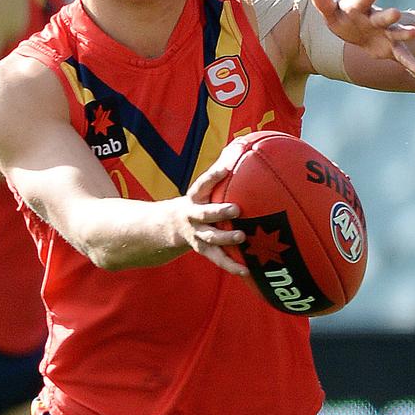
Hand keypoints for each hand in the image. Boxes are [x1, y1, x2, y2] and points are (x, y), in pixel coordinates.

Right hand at [176, 160, 247, 275]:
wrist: (168, 226)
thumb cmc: (196, 201)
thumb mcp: (202, 186)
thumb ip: (220, 169)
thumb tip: (241, 144)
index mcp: (194, 197)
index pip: (203, 184)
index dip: (213, 176)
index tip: (226, 168)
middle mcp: (193, 216)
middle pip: (205, 214)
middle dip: (219, 212)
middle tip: (236, 209)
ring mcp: (196, 234)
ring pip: (210, 238)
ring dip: (225, 238)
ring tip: (241, 237)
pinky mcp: (202, 249)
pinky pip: (217, 258)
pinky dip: (230, 265)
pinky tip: (246, 270)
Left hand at [308, 0, 414, 74]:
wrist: (359, 33)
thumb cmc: (344, 20)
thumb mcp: (331, 14)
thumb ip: (322, 1)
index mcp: (360, 9)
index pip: (363, 1)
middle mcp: (376, 19)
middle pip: (382, 17)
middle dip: (388, 16)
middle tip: (396, 14)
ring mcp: (386, 33)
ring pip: (397, 33)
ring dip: (405, 33)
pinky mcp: (392, 48)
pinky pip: (402, 55)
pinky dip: (411, 62)